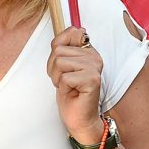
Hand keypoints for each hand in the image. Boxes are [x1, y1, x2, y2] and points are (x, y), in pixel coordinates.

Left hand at [47, 26, 104, 143]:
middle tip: (64, 81)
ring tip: (67, 86)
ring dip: (57, 78)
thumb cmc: (70, 94)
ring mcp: (94, 68)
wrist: (78, 118)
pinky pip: (64, 77)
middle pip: (59, 51)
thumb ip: (64, 46)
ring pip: (60, 62)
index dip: (57, 51)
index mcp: (88, 51)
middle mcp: (94, 57)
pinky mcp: (92, 80)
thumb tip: (73, 29)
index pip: (70, 33)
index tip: (63, 67)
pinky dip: (62, 87)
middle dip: (54, 68)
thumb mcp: (62, 65)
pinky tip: (72, 92)